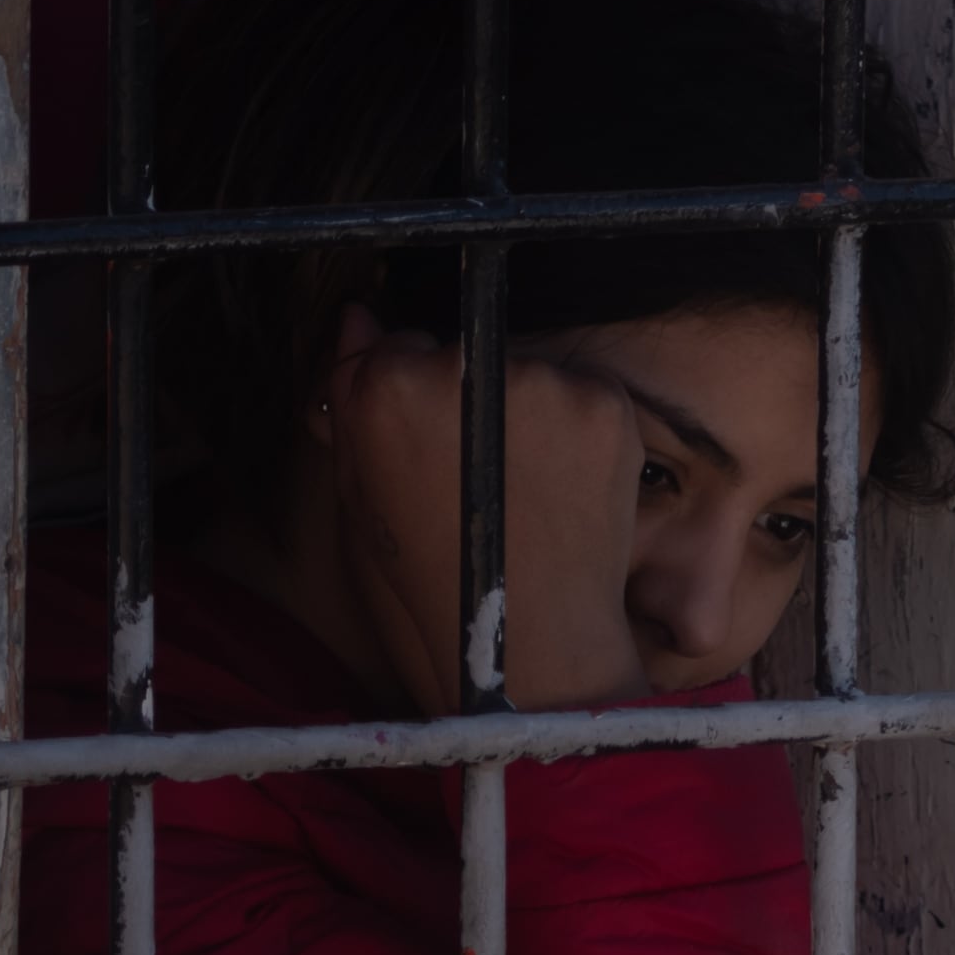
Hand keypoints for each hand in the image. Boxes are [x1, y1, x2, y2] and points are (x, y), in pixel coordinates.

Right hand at [314, 330, 667, 715]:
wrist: (533, 640)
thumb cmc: (432, 578)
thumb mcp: (362, 494)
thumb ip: (351, 396)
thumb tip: (360, 315)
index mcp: (384, 388)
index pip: (394, 348)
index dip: (410, 406)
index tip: (427, 456)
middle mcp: (460, 368)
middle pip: (459, 354)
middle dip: (465, 401)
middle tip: (479, 481)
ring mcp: (540, 380)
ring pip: (522, 369)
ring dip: (523, 412)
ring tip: (523, 492)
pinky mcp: (603, 401)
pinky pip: (579, 390)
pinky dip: (575, 428)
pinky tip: (563, 488)